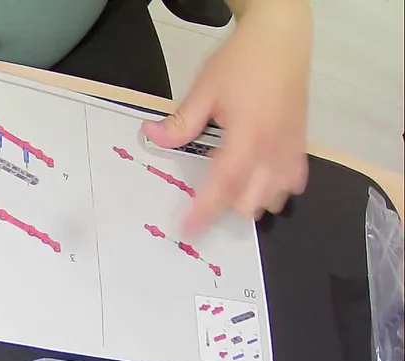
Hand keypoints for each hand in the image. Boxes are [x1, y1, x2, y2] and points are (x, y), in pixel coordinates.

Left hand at [142, 3, 311, 234]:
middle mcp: (274, 148)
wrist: (282, 36)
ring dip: (254, 199)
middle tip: (203, 201)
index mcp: (249, 137)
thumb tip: (152, 136)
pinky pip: (295, 179)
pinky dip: (278, 188)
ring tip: (232, 190)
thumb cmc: (242, 61)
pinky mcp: (301, 141)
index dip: (205, 211)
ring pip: (277, 195)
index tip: (188, 231)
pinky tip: (262, 181)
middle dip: (227, 207)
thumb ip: (181, 122)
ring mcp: (292, 147)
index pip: (224, 186)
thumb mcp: (204, 90)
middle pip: (252, 199)